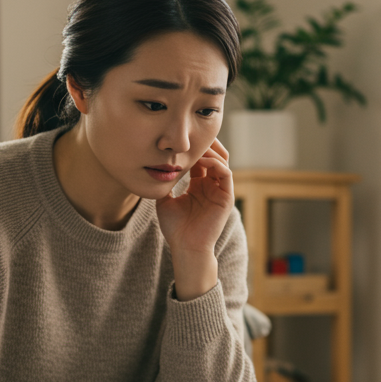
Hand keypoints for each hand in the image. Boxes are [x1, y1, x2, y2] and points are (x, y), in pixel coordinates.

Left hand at [156, 139, 233, 298]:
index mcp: (198, 185)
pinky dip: (215, 164)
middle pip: (213, 155)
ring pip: (222, 161)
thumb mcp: (164, 202)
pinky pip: (226, 174)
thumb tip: (153, 169)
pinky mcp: (227, 197)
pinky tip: (202, 160)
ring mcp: (220, 191)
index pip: (200, 159)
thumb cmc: (175, 229)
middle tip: (193, 134)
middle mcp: (211, 185)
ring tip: (197, 145)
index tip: (180, 140)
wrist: (185, 247)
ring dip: (211, 150)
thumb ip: (164, 185)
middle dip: (205, 143)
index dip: (193, 148)